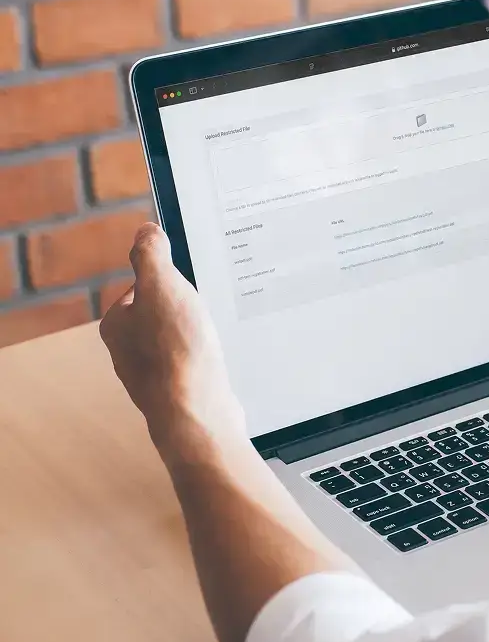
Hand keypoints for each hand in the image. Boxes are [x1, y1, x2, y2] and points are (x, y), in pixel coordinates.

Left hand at [100, 223, 246, 453]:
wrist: (195, 410)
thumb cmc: (175, 350)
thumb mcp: (163, 286)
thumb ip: (151, 255)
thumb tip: (146, 231)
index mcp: (116, 324)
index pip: (141, 288)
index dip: (169, 281)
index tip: (190, 284)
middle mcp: (127, 351)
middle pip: (161, 314)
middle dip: (186, 309)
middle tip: (205, 310)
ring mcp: (151, 375)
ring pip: (177, 340)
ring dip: (198, 335)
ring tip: (213, 337)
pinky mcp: (177, 391)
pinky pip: (191, 364)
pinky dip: (205, 359)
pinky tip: (218, 361)